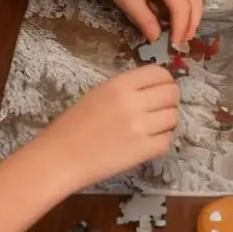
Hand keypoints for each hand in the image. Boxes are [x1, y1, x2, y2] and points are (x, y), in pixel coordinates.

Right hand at [41, 65, 180, 185]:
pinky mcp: (141, 152)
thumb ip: (127, 88)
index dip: (164, 81)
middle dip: (169, 101)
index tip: (160, 89)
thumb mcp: (99, 93)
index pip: (160, 73)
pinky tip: (149, 142)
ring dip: (167, 122)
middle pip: (172, 94)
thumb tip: (154, 88)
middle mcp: (133, 102)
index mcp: (120, 84)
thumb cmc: (72, 125)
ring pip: (173, 118)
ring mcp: (139, 128)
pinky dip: (161, 141)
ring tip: (153, 127)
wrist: (59, 158)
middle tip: (159, 109)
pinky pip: (167, 141)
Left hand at [89, 0, 203, 46]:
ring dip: (190, 21)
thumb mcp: (127, 0)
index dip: (179, 28)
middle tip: (178, 46)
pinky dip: (187, 12)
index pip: (180, 7)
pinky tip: (176, 23)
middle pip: (193, 4)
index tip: (173, 46)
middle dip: (188, 27)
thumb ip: (144, 19)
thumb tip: (156, 39)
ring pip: (196, 1)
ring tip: (179, 37)